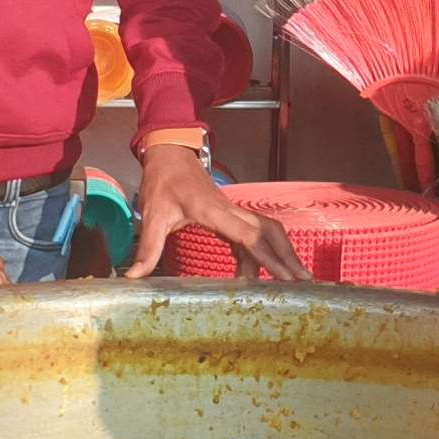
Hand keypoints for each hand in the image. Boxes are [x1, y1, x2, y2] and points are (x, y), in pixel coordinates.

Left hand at [125, 146, 305, 279]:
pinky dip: (263, 253)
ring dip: (283, 253)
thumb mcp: (152, 215)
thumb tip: (134, 276)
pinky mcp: (231, 215)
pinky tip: (262, 274)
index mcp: (213, 211)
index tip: (285, 276)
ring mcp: (234, 212)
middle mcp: (230, 210)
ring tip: (296, 278)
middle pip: (270, 233)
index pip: (249, 236)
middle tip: (304, 283)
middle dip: (288, 257)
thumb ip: (148, 247)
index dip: (268, 257)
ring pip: (268, 231)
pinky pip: (255, 234)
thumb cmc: (163, 182)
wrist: (170, 155)